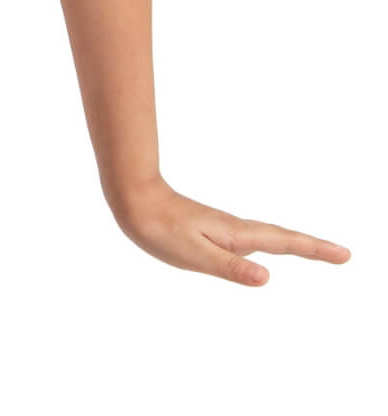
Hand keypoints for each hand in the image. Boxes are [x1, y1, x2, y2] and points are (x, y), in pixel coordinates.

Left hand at [110, 176, 351, 285]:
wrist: (133, 200)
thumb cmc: (160, 229)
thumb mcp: (193, 255)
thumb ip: (229, 267)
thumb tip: (267, 278)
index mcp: (236, 235)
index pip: (284, 243)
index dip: (314, 249)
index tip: (344, 254)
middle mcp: (235, 230)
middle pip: (283, 238)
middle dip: (313, 247)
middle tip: (342, 255)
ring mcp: (225, 229)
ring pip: (268, 237)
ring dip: (295, 243)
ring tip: (317, 250)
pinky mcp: (213, 231)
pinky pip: (251, 239)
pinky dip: (270, 243)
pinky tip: (266, 249)